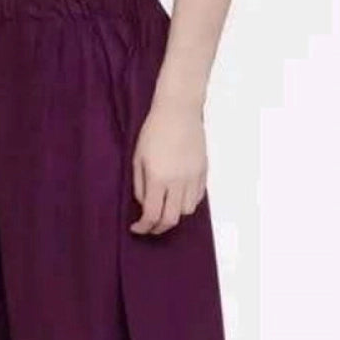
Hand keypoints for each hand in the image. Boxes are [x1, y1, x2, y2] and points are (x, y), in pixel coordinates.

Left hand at [130, 97, 207, 235]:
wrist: (179, 111)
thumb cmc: (154, 131)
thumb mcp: (138, 159)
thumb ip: (140, 186)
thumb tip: (145, 205)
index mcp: (158, 178)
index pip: (151, 214)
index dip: (143, 227)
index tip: (136, 228)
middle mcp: (177, 182)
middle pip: (171, 219)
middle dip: (158, 228)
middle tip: (150, 227)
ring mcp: (193, 178)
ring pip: (186, 212)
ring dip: (174, 215)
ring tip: (165, 208)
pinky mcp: (203, 172)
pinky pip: (197, 198)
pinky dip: (187, 204)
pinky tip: (178, 198)